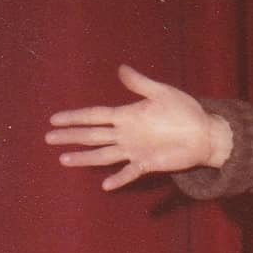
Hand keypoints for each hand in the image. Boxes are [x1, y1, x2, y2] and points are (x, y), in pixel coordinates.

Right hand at [46, 63, 232, 189]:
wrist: (205, 133)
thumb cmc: (185, 110)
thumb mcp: (162, 92)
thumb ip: (140, 83)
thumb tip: (120, 68)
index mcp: (126, 116)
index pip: (94, 116)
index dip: (74, 117)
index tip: (54, 119)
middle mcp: (126, 134)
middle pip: (92, 136)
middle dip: (70, 136)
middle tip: (48, 138)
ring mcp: (134, 150)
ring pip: (103, 155)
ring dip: (84, 157)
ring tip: (64, 160)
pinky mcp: (148, 163)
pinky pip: (129, 172)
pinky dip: (118, 178)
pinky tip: (105, 185)